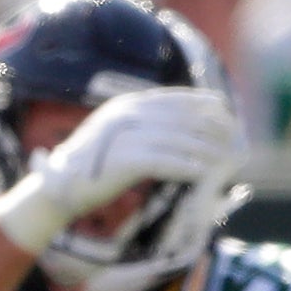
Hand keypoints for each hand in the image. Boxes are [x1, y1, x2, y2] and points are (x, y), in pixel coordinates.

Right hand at [0, 87, 239, 251]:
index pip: (181, 98)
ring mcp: (124, 136)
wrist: (53, 192)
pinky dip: (189, 166)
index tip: (230, 122)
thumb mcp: (116, 138)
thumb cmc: (88, 171)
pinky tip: (205, 174)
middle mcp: (127, 115)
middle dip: (217, 131)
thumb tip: (186, 129)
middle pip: (186, 117)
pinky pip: (166, 161)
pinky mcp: (123, 161)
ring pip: (181, 139)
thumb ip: (146, 128)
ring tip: (227, 162)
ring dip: (209, 151)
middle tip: (237, 145)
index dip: (211, 109)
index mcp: (128, 105)